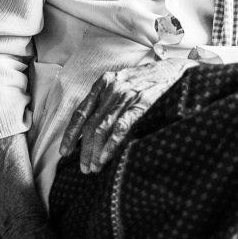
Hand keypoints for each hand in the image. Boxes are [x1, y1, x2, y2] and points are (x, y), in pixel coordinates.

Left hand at [59, 59, 195, 173]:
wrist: (172, 70)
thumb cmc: (144, 80)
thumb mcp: (120, 83)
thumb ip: (105, 100)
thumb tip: (89, 129)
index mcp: (103, 84)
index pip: (81, 112)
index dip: (71, 134)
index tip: (65, 152)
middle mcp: (112, 89)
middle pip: (91, 124)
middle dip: (85, 149)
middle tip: (84, 168)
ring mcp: (126, 96)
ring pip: (103, 127)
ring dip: (96, 150)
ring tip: (94, 167)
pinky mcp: (141, 103)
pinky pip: (122, 126)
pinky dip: (112, 143)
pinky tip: (106, 156)